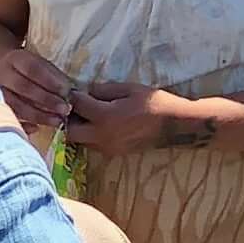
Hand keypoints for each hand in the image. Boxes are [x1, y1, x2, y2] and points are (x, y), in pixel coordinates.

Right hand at [0, 43, 75, 133]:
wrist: (0, 71)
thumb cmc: (27, 70)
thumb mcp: (40, 64)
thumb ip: (53, 76)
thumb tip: (67, 92)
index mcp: (14, 59)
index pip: (33, 68)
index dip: (50, 80)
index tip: (66, 91)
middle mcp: (0, 73)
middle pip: (23, 87)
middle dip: (46, 99)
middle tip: (64, 109)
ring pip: (14, 105)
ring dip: (38, 115)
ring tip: (56, 121)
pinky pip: (7, 118)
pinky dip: (22, 125)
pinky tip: (37, 128)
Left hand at [66, 79, 220, 159]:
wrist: (175, 125)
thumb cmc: (154, 102)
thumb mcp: (128, 89)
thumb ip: (103, 90)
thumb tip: (85, 91)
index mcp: (105, 117)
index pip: (76, 105)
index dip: (72, 95)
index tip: (73, 89)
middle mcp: (101, 136)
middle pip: (69, 131)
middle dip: (68, 117)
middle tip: (75, 105)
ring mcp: (107, 147)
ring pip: (79, 140)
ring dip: (77, 128)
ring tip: (86, 114)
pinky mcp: (113, 153)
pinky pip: (92, 145)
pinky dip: (89, 134)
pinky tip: (98, 123)